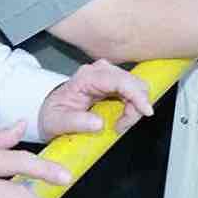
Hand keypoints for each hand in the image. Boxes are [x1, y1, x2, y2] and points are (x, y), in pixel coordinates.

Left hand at [37, 59, 152, 139]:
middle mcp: (100, 71)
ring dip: (135, 107)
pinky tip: (121, 118)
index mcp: (87, 77)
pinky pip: (133, 92)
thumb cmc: (53, 114)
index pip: (120, 81)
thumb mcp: (57, 122)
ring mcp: (109, 75)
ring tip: (119, 124)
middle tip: (121, 126)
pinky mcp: (114, 82)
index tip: (146, 111)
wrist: (51, 111)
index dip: (137, 95)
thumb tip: (99, 123)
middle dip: (136, 106)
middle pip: (133, 83)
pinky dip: (132, 106)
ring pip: (137, 87)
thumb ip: (76, 122)